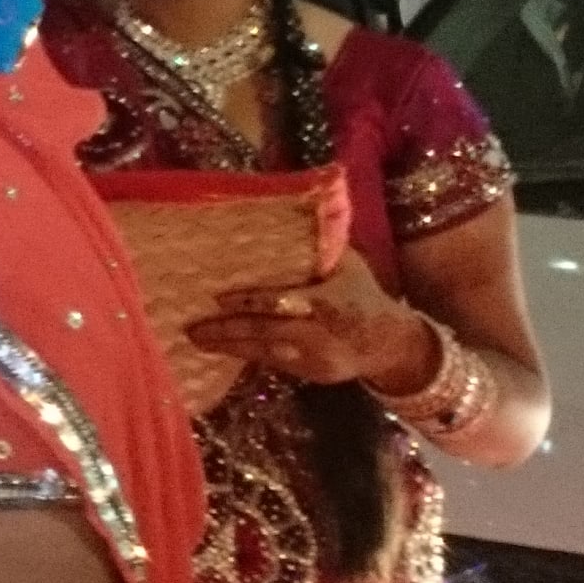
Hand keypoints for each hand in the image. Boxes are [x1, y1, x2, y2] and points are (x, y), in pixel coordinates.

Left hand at [191, 250, 438, 390]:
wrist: (390, 343)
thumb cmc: (362, 293)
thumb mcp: (349, 265)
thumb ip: (322, 245)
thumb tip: (301, 207)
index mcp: (327, 302)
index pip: (283, 303)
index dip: (251, 301)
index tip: (219, 298)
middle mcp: (319, 333)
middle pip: (267, 332)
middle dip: (228, 331)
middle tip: (192, 327)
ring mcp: (315, 358)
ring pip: (266, 353)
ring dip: (229, 347)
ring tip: (195, 339)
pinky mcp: (311, 375)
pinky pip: (274, 365)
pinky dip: (247, 355)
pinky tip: (222, 348)